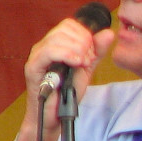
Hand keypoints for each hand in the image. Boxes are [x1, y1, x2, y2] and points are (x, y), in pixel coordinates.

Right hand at [22, 15, 114, 132]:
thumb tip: (108, 32)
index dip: (85, 35)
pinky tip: (76, 63)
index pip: (70, 24)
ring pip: (57, 38)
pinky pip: (49, 51)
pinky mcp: (33, 67)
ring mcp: (37, 56)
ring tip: (81, 65)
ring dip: (77, 50)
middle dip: (83, 43)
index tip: (90, 54)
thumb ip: (96, 51)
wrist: (56, 115)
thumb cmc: (67, 93)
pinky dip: (67, 55)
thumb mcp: (87, 69)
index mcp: (55, 44)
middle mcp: (43, 46)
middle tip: (87, 61)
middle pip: (64, 28)